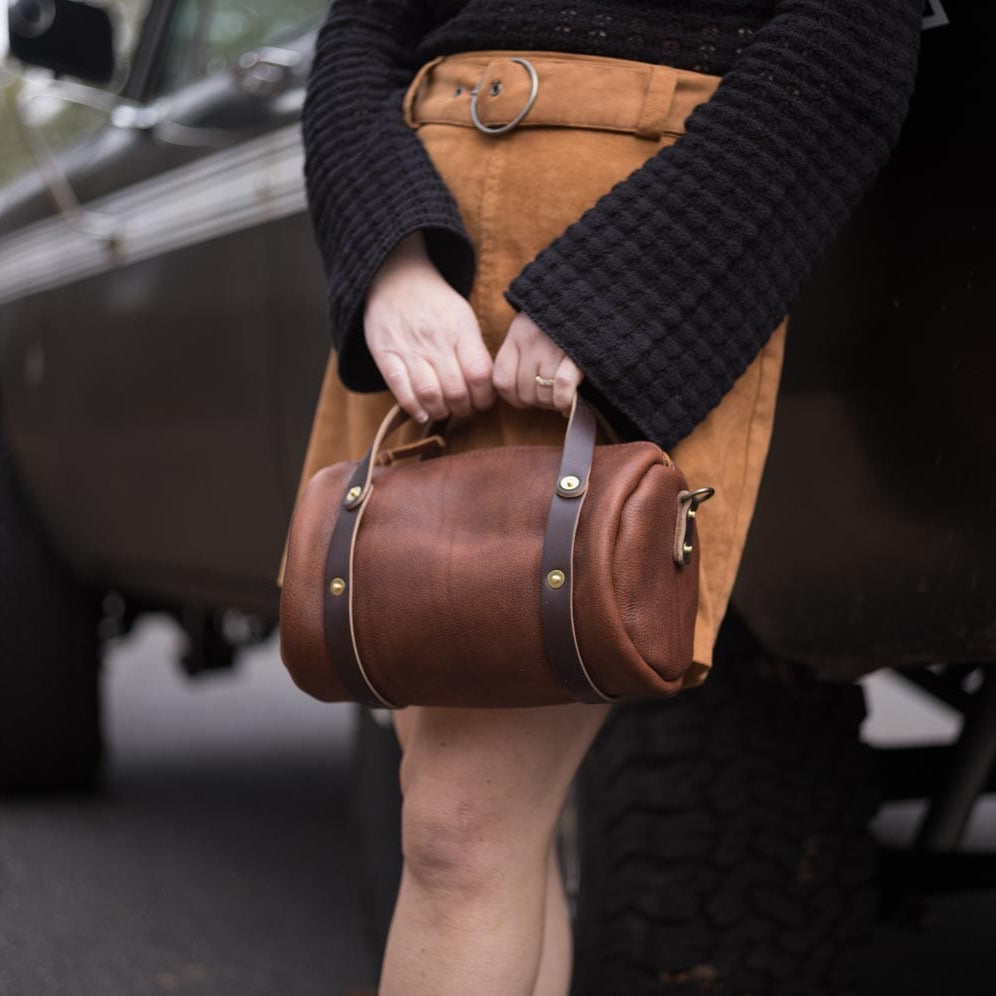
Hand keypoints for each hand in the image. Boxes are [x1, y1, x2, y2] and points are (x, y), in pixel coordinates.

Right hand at [364, 231, 495, 422]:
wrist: (396, 279)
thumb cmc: (436, 304)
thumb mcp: (465, 318)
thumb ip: (475, 351)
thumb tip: (486, 388)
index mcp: (460, 330)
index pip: (480, 375)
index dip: (485, 398)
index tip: (484, 402)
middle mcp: (436, 341)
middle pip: (456, 391)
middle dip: (464, 411)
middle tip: (464, 411)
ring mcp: (409, 349)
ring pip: (430, 394)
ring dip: (441, 412)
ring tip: (445, 412)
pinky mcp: (386, 355)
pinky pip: (400, 389)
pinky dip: (413, 407)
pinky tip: (423, 413)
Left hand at [492, 311, 584, 414]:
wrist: (590, 295)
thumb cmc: (563, 317)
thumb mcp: (534, 328)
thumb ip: (523, 357)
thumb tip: (524, 401)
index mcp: (517, 335)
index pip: (502, 382)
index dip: (514, 399)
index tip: (527, 399)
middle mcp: (530, 342)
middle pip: (524, 394)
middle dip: (538, 402)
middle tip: (551, 395)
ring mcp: (552, 348)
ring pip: (543, 396)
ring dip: (553, 403)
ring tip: (564, 395)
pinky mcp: (575, 354)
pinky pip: (561, 388)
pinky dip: (564, 401)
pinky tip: (569, 401)